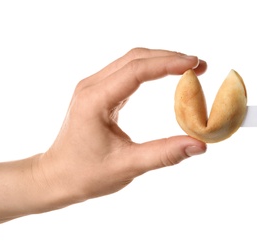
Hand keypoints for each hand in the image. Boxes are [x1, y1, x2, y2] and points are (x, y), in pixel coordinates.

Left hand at [36, 48, 207, 207]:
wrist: (56, 177)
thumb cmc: (85, 174)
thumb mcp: (127, 166)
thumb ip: (164, 154)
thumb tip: (199, 145)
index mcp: (95, 100)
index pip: (136, 70)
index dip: (168, 64)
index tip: (195, 65)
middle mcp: (92, 86)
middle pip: (135, 58)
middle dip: (169, 58)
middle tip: (199, 65)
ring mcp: (94, 87)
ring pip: (131, 62)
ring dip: (160, 61)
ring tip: (188, 68)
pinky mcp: (99, 93)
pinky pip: (127, 72)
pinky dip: (150, 70)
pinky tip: (166, 75)